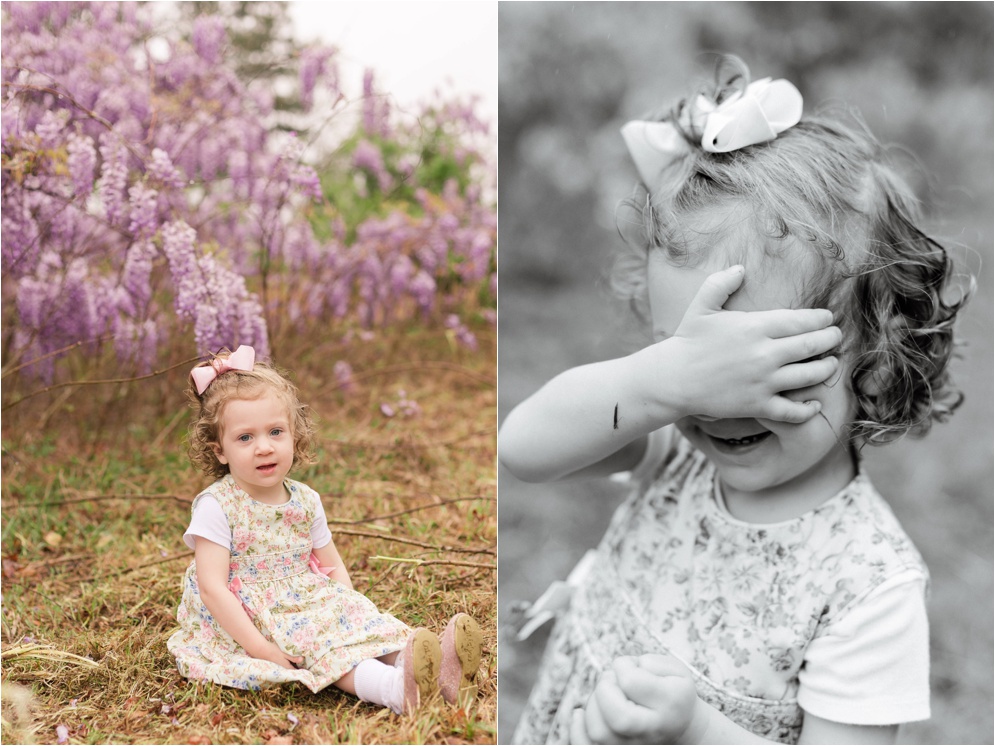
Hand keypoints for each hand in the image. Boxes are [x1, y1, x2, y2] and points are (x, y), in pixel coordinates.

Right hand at [252, 640, 303, 669]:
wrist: (260, 649)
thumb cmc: (273, 650)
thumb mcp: (284, 653)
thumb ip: (292, 657)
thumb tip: (302, 660)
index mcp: (285, 666)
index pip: (295, 671)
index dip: (300, 671)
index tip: (306, 670)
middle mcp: (281, 669)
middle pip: (291, 671)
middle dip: (296, 670)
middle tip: (303, 667)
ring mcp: (277, 668)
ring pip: (286, 669)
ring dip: (291, 668)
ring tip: (297, 665)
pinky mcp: (274, 665)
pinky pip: (282, 667)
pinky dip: (286, 666)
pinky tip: (288, 662)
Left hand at [570, 653, 705, 744]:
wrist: (682, 727)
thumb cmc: (672, 691)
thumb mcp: (675, 670)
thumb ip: (650, 663)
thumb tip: (622, 670)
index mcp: (671, 705)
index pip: (630, 682)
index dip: (623, 666)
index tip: (629, 667)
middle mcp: (653, 731)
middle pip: (617, 717)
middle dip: (604, 688)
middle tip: (612, 681)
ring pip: (599, 733)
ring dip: (592, 706)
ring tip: (606, 697)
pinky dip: (577, 731)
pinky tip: (579, 714)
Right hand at [660, 265, 840, 423]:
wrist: (673, 378)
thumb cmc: (688, 341)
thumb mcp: (701, 306)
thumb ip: (721, 283)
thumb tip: (740, 268)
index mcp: (755, 327)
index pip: (801, 320)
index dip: (820, 319)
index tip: (827, 318)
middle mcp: (764, 354)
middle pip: (812, 345)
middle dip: (831, 339)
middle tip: (836, 337)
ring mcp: (763, 381)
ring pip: (810, 375)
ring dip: (827, 369)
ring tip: (831, 364)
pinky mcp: (757, 405)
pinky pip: (792, 411)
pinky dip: (808, 409)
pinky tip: (814, 403)